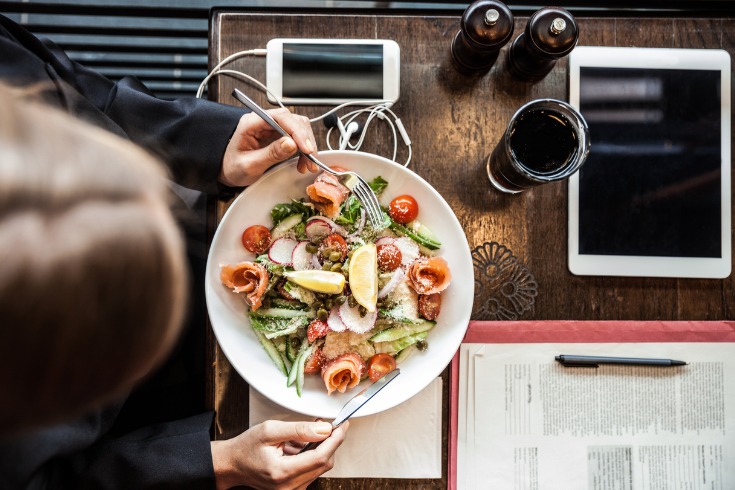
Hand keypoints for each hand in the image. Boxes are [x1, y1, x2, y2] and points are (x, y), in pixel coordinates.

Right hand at [211, 420, 348, 489]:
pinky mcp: (292, 489)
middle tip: (330, 423)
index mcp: (282, 472)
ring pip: (319, 467)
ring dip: (321, 448)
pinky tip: (302, 444)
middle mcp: (289, 487)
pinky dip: (312, 455)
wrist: (232, 464)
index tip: (342, 424)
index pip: (320, 457)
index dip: (335, 439)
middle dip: (331, 442)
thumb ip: (299, 429)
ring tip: (309, 432)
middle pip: (324, 463)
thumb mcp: (270, 430)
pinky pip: (311, 471)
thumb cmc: (246, 447)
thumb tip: (324, 428)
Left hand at [220, 108, 318, 186]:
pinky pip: (297, 138)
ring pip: (299, 128)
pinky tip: (303, 162)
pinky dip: (304, 150)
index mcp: (252, 122)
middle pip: (293, 121)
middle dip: (305, 140)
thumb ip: (270, 154)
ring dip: (307, 146)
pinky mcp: (278, 136)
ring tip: (307, 164)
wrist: (227, 171)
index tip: (305, 148)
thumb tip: (291, 144)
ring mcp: (272, 127)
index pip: (280, 117)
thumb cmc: (232, 167)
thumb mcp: (249, 165)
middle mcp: (264, 121)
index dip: (296, 131)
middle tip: (310, 159)